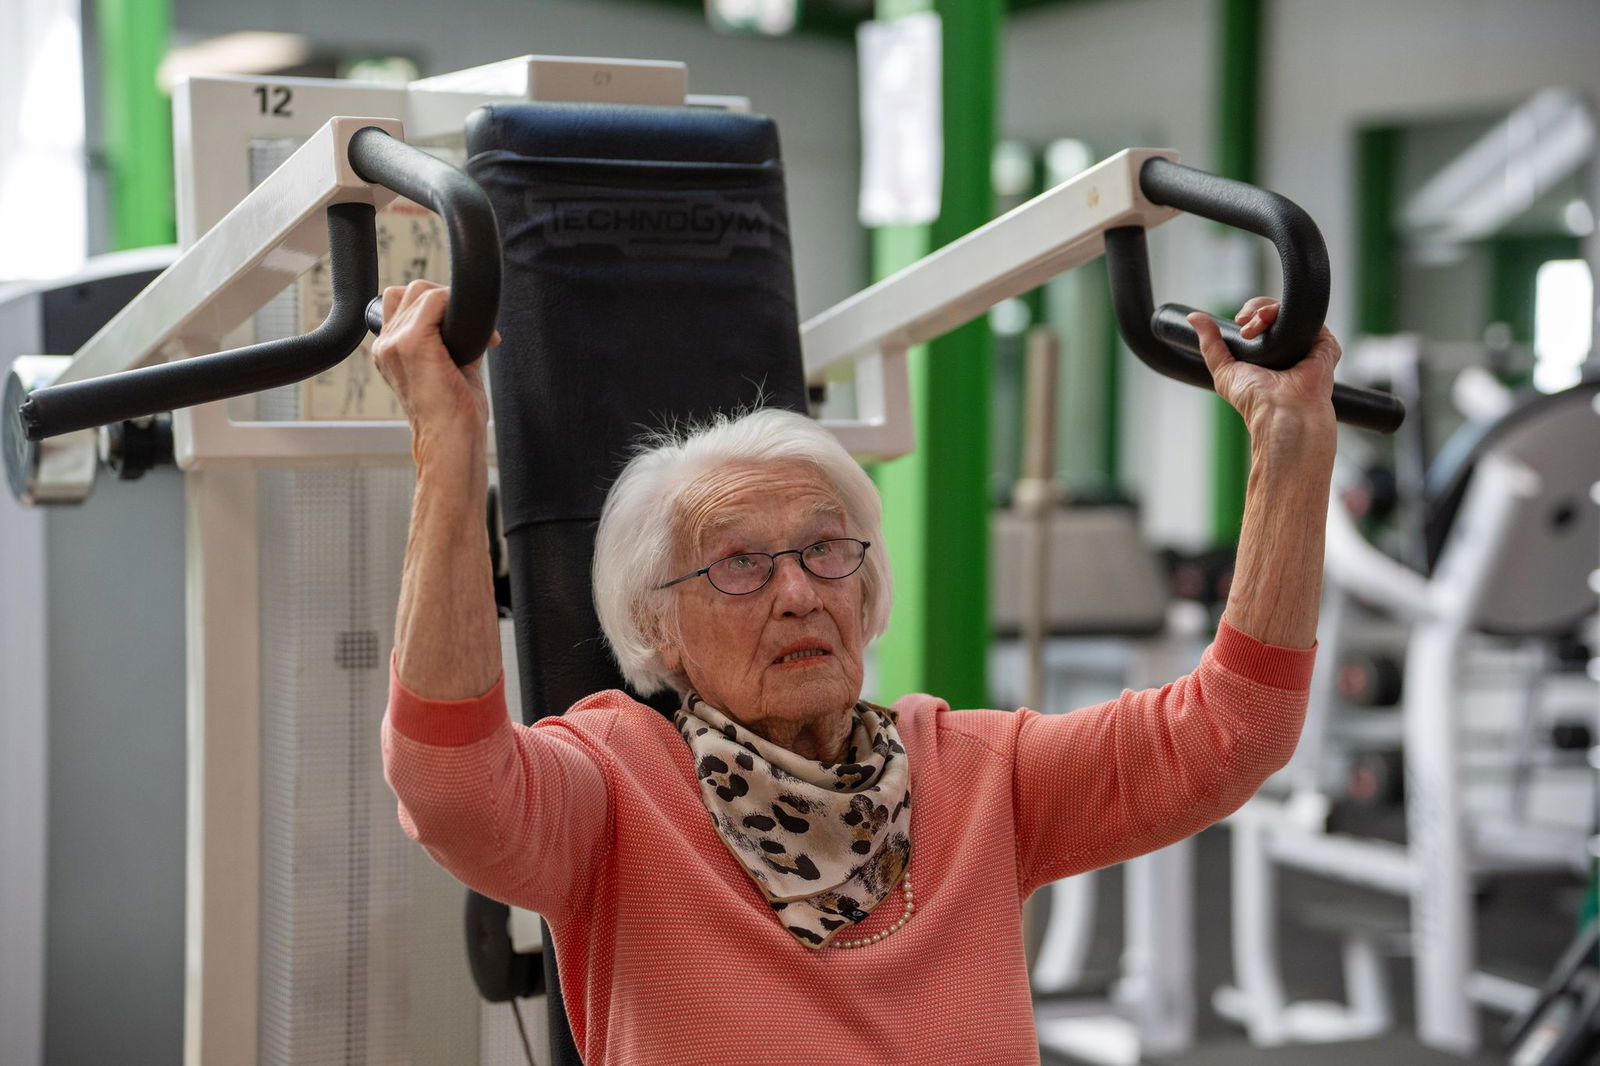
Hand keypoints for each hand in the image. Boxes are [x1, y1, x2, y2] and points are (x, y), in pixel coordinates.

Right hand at [370, 280, 499, 453]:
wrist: (450, 441)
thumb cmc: (454, 415)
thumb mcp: (450, 367)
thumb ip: (452, 340)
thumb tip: (473, 321)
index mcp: (389, 351)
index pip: (401, 302)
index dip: (434, 306)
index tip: (463, 330)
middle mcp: (386, 344)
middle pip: (411, 290)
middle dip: (445, 300)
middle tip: (473, 330)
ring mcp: (395, 342)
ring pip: (422, 291)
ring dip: (453, 304)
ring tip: (478, 336)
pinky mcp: (412, 342)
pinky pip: (434, 300)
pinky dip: (454, 305)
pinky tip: (472, 331)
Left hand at [1188, 298, 1339, 435]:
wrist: (1282, 412)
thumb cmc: (1255, 401)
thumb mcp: (1224, 370)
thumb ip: (1210, 344)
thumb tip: (1194, 317)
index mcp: (1267, 354)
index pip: (1260, 320)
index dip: (1249, 313)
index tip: (1239, 322)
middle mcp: (1287, 349)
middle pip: (1275, 311)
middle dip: (1257, 308)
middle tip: (1246, 322)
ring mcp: (1307, 346)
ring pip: (1292, 311)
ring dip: (1271, 309)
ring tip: (1259, 323)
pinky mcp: (1325, 345)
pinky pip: (1312, 318)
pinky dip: (1294, 313)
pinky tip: (1279, 322)